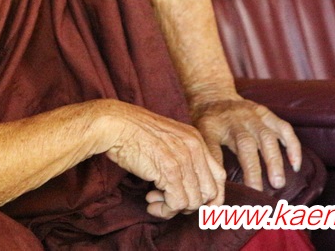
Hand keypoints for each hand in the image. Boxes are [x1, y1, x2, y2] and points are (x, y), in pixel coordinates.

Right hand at [95, 100, 225, 218]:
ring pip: (194, 201)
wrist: (115, 123)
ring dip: (173, 208)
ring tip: (155, 201)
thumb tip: (188, 187)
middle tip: (169, 202)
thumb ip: (182, 157)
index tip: (195, 205)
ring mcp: (183, 159)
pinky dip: (165, 210)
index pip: (219, 177)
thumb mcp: (167, 139)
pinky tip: (151, 203)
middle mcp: (194, 149)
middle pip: (210, 192)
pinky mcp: (169, 170)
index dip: (212, 197)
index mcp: (196, 140)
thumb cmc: (133, 132)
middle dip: (191, 205)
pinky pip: (177, 203)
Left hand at [191, 97, 300, 191]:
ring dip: (274, 161)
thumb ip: (206, 155)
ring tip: (278, 183)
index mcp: (211, 126)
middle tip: (257, 191)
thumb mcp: (197, 135)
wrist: (214, 95)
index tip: (222, 187)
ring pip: (266, 136)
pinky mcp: (266, 113)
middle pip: (244, 144)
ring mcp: (251, 115)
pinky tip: (295, 165)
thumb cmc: (206, 123)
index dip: (218, 166)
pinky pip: (284, 128)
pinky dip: (292, 146)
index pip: (213, 147)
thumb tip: (214, 186)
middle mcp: (233, 120)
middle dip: (252, 169)